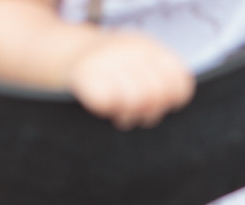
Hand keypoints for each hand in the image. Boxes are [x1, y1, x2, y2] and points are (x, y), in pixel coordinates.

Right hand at [69, 31, 195, 129]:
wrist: (66, 53)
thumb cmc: (111, 70)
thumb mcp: (139, 66)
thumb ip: (162, 82)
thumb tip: (176, 98)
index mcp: (149, 48)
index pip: (178, 83)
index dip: (173, 100)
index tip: (161, 104)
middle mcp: (132, 50)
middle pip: (157, 95)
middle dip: (151, 112)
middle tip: (138, 114)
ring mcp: (109, 60)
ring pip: (135, 101)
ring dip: (129, 116)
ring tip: (121, 115)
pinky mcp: (86, 75)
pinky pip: (105, 102)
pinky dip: (106, 109)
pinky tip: (104, 109)